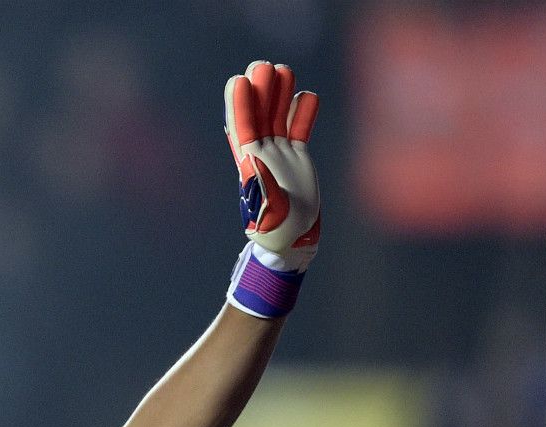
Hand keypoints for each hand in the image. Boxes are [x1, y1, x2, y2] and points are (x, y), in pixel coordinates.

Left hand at [224, 61, 319, 271]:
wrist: (292, 241)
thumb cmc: (276, 233)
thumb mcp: (269, 216)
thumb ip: (266, 193)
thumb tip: (257, 169)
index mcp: (251, 166)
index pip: (244, 129)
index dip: (241, 105)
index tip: (239, 81)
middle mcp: (263, 155)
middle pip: (260, 116)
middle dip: (260, 91)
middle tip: (262, 65)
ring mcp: (280, 155)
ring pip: (278, 117)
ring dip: (279, 95)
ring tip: (282, 69)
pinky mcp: (297, 159)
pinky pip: (299, 130)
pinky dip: (303, 114)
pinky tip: (305, 95)